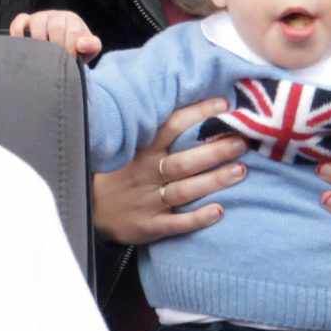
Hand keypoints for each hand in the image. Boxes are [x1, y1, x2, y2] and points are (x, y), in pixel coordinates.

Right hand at [9, 9, 100, 59]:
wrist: (62, 50)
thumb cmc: (76, 50)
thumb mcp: (89, 49)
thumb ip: (92, 46)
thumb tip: (81, 44)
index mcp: (73, 21)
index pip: (73, 31)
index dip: (71, 48)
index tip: (69, 60)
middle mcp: (56, 16)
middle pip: (56, 26)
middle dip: (57, 46)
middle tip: (55, 60)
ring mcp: (39, 17)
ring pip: (37, 22)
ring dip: (39, 40)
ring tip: (41, 56)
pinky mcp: (24, 21)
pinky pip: (19, 22)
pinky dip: (18, 33)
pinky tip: (24, 47)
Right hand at [91, 97, 246, 244]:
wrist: (90, 209)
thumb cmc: (120, 173)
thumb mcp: (131, 148)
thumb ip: (157, 132)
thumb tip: (194, 107)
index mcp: (143, 150)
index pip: (172, 127)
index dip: (197, 114)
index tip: (223, 105)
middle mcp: (147, 174)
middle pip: (183, 161)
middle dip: (214, 152)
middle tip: (241, 143)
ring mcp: (149, 201)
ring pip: (185, 190)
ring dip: (213, 181)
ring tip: (241, 171)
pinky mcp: (149, 225)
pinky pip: (176, 223)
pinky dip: (197, 218)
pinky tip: (219, 211)